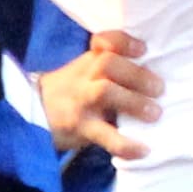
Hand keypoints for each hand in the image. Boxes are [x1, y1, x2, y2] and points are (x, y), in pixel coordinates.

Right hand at [41, 28, 163, 159]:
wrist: (33, 115)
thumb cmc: (72, 92)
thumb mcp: (86, 73)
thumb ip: (113, 70)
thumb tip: (158, 75)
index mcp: (90, 61)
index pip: (105, 42)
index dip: (124, 42)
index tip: (143, 49)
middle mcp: (85, 77)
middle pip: (108, 64)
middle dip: (137, 74)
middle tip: (159, 89)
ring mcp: (81, 102)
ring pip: (105, 92)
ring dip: (134, 102)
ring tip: (155, 113)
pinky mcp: (80, 128)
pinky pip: (104, 136)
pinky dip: (125, 144)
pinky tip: (142, 150)